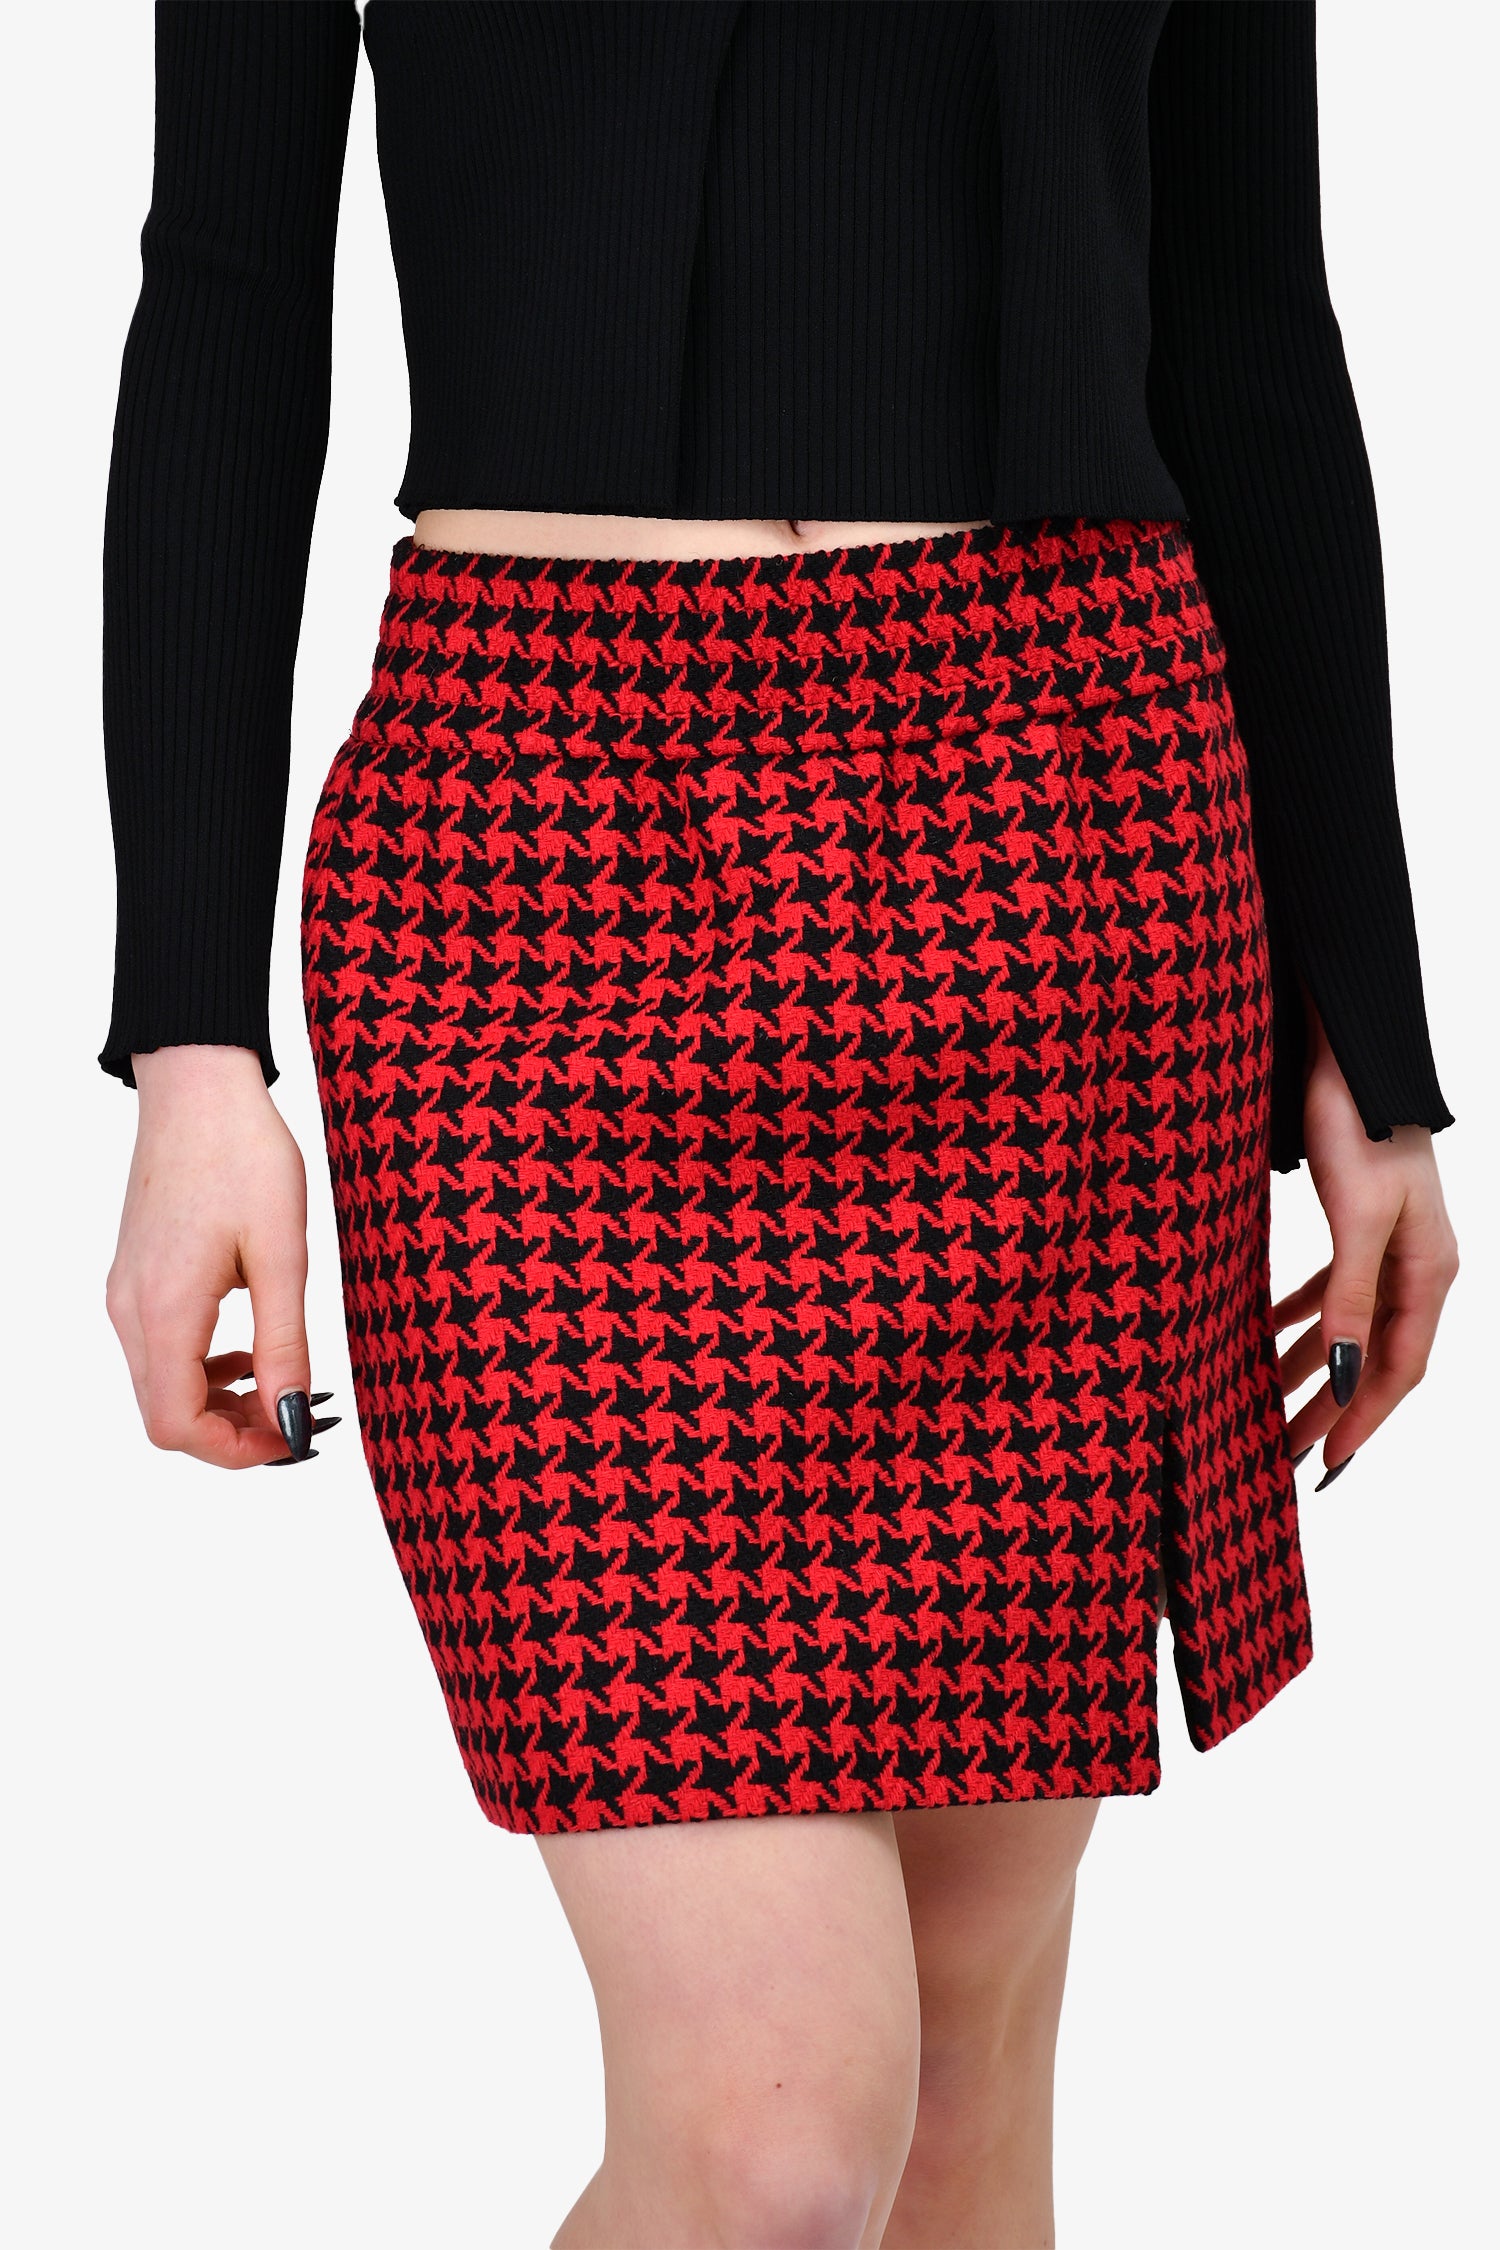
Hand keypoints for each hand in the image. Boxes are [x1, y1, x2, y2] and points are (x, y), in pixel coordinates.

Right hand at [106, 1046, 322, 1468]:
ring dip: (220, 1402)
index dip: (236, 1451)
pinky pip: (160, 1350)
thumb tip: (291, 1419)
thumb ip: (285, 1345)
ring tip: (282, 1382)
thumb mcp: (282, 1254)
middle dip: (233, 1433)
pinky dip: (204, 1367)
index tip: (295, 1438)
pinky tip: (251, 1346)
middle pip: (165, 1416)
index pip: (176, 1426)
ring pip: (161, 1386)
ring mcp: (126, 1293)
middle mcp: (130, 1311)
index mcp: (164, 1311)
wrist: (198, 1084)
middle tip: (298, 1417)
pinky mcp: (135, 1277)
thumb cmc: (244, 1154)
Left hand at [1273, 1013, 1457, 1485]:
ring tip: (1269, 1403)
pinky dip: (1303, 1314)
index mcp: (1429, 1272)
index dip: (1362, 1419)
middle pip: (1373, 1355)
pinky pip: (1334, 1287)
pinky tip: (1270, 1330)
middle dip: (1330, 1406)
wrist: (1350, 1055)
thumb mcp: (1356, 1219)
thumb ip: (1350, 1299)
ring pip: (1350, 1324)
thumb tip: (1341, 1373)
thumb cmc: (1359, 1126)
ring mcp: (1391, 1243)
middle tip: (1286, 1452)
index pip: (1398, 1368)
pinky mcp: (1361, 1219)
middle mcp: (1417, 1265)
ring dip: (1311, 1364)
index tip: (1326, 1463)